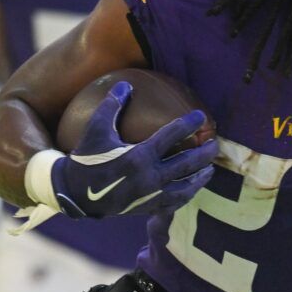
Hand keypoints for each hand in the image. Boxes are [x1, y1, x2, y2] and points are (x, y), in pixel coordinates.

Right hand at [46, 82, 217, 218]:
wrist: (76, 193)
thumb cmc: (87, 159)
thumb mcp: (96, 129)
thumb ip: (112, 106)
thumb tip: (127, 85)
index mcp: (138, 156)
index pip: (171, 136)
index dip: (188, 124)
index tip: (201, 116)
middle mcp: (149, 176)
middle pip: (187, 163)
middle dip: (204, 153)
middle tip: (215, 143)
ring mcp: (151, 194)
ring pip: (186, 186)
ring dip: (201, 176)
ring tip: (210, 168)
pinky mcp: (149, 206)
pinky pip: (175, 201)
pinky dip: (188, 194)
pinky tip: (193, 187)